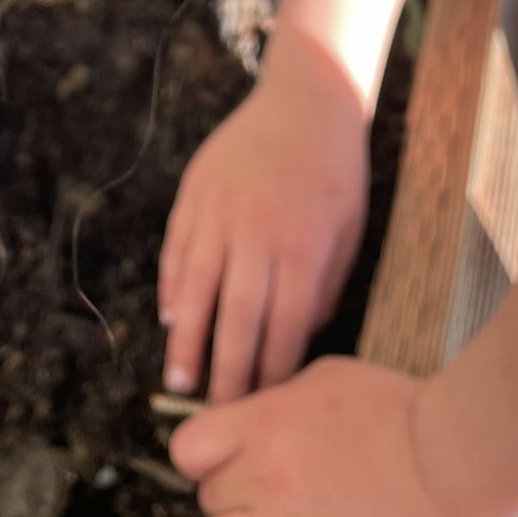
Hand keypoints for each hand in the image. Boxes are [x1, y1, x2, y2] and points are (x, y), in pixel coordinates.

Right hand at [158, 31, 368, 400]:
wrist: (307, 100)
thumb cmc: (336, 174)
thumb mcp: (347, 232)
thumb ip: (321, 287)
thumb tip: (293, 339)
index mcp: (302, 247)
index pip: (283, 327)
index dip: (271, 373)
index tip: (263, 408)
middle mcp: (257, 233)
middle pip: (236, 318)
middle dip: (225, 373)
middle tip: (216, 415)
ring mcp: (221, 210)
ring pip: (196, 288)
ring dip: (185, 340)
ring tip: (178, 381)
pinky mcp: (196, 190)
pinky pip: (178, 248)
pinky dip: (171, 286)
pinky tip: (170, 318)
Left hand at [168, 356, 473, 516]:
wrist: (449, 461)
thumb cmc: (398, 410)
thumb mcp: (329, 377)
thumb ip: (280, 400)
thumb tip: (258, 418)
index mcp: (264, 425)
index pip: (187, 448)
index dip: (202, 453)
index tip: (221, 455)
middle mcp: (265, 479)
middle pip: (207, 498)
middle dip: (231, 490)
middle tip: (265, 487)